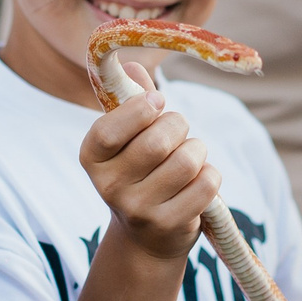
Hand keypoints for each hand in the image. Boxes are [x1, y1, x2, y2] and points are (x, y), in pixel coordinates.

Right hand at [78, 66, 218, 260]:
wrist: (146, 236)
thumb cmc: (141, 170)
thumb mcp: (128, 137)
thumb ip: (131, 99)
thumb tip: (131, 64)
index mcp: (91, 157)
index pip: (109, 130)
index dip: (139, 109)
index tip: (158, 99)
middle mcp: (108, 187)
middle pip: (158, 142)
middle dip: (178, 126)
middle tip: (177, 132)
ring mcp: (138, 209)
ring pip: (187, 161)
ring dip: (196, 150)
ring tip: (188, 157)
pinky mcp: (169, 225)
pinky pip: (206, 184)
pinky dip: (210, 175)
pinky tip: (197, 182)